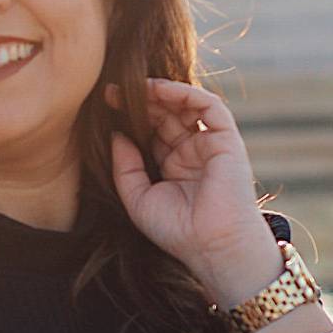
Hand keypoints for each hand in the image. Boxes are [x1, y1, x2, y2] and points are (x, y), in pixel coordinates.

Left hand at [109, 79, 280, 304]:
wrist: (212, 246)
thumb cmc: (177, 230)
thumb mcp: (137, 198)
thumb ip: (125, 166)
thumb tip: (115, 133)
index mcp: (173, 166)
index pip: (151, 131)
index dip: (129, 116)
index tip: (105, 103)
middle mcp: (192, 152)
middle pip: (166, 115)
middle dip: (140, 100)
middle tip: (112, 90)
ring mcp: (210, 145)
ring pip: (186, 106)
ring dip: (160, 92)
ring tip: (132, 86)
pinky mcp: (227, 140)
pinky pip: (208, 106)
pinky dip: (185, 93)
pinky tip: (159, 89)